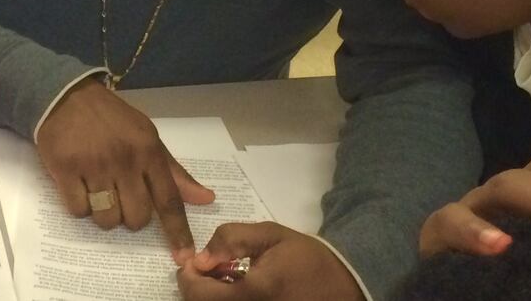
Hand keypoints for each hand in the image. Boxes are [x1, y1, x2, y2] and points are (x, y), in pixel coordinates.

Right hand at [34, 79, 214, 261]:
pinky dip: (80, 206)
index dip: (178, 231)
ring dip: (104, 214)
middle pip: (137, 217)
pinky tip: (79, 186)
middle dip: (131, 216)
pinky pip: (78, 211)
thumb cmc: (112, 120)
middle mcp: (125, 160)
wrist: (66, 97)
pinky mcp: (66, 170)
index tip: (184, 256)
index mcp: (149, 151)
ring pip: (107, 219)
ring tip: (98, 191)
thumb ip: (174, 172)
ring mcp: (94, 165)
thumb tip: (206, 198)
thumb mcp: (147, 137)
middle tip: (121, 196)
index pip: (169, 200)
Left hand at [176, 223, 361, 300]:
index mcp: (255, 292)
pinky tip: (239, 292)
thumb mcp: (271, 236)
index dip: (187, 278)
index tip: (191, 263)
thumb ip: (233, 239)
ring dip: (212, 297)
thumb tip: (201, 257)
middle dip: (198, 288)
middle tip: (209, 269)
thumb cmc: (306, 258)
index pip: (200, 295)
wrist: (343, 285)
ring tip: (225, 280)